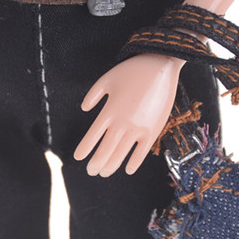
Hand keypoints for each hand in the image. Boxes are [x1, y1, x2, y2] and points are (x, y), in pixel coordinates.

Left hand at [74, 53, 184, 176]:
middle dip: (96, 164)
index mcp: (109, 111)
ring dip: (111, 166)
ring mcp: (139, 128)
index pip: (92, 137)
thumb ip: (93, 95)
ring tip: (104, 173)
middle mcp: (122, 122)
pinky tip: (128, 170)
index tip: (78, 158)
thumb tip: (84, 109)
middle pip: (105, 150)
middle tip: (90, 171)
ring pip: (121, 154)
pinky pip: (142, 152)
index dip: (84, 149)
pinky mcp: (153, 130)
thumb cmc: (131, 71)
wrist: (160, 66)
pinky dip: (134, 163)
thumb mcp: (106, 79)